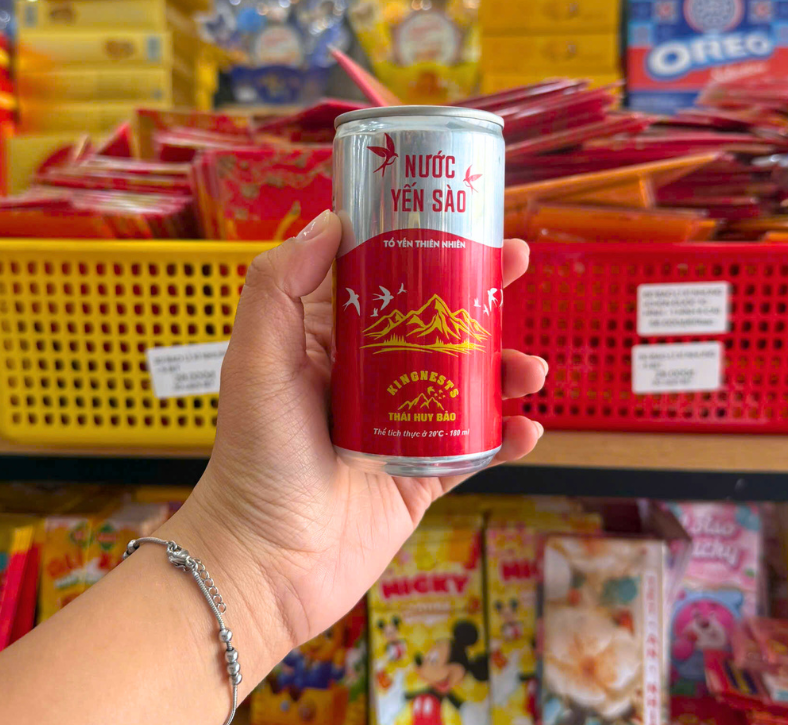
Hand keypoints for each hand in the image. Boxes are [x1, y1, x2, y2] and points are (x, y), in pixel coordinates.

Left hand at [162, 210, 545, 689]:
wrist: (268, 565)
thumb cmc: (256, 460)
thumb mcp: (257, 362)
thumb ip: (279, 288)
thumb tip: (330, 221)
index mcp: (332, 343)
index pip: (385, 280)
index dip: (423, 248)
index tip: (459, 224)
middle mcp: (371, 378)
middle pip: (437, 324)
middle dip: (481, 296)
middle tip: (519, 269)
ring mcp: (401, 427)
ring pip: (466, 383)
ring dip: (505, 370)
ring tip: (531, 369)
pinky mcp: (422, 476)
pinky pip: (475, 450)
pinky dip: (506, 439)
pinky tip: (527, 430)